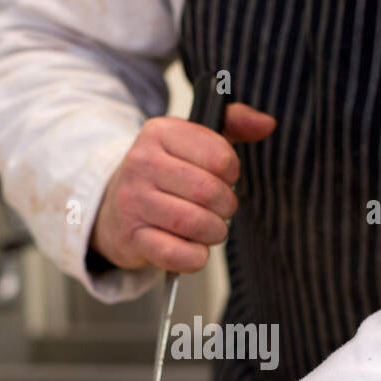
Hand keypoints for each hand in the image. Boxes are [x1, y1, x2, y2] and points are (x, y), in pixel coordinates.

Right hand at [90, 104, 275, 272]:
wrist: (113, 209)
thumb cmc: (164, 176)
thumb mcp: (193, 140)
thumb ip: (233, 124)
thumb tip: (267, 124)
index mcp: (160, 132)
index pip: (220, 156)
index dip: (231, 174)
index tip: (222, 178)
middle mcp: (141, 162)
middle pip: (209, 192)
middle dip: (226, 207)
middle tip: (220, 210)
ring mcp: (133, 201)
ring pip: (196, 224)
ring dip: (214, 233)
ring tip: (209, 229)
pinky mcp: (131, 236)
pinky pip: (177, 253)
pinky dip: (195, 257)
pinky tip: (194, 249)